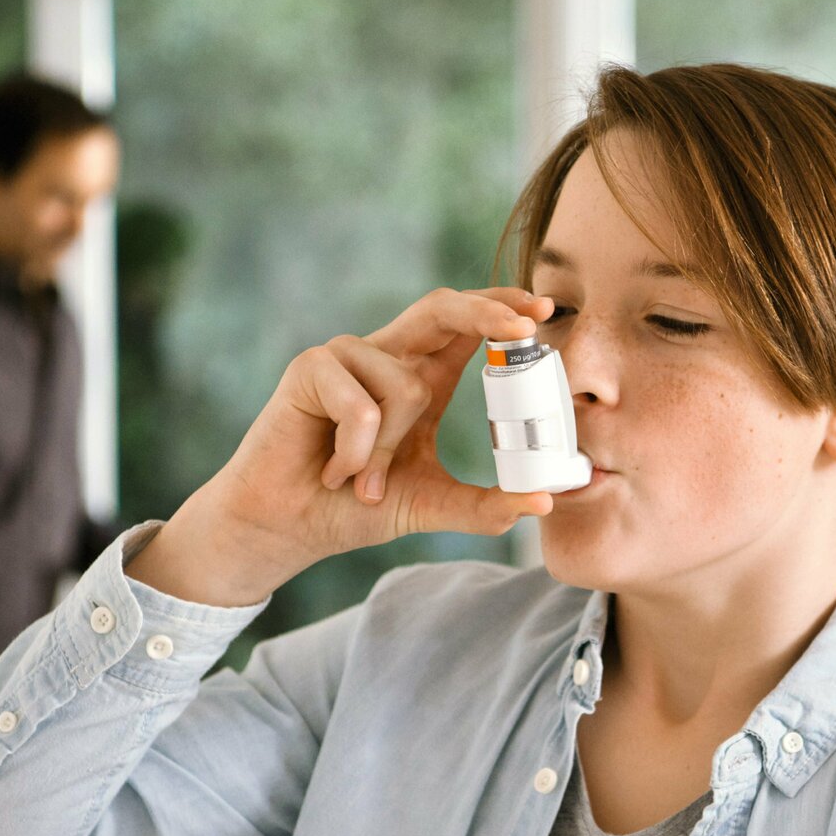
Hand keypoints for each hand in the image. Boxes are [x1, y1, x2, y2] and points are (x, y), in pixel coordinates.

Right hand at [126, 288, 557, 606]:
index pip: (468, 325)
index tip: (543, 313)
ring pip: (406, 386)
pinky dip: (356, 452)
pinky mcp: (310, 369)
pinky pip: (361, 407)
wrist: (291, 527)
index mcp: (421, 376)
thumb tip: (543, 501)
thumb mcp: (431, 505)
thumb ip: (486, 505)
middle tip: (523, 326)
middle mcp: (387, 357)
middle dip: (487, 310)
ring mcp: (346, 357)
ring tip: (361, 479)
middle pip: (442, 307)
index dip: (503, 308)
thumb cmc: (354, 507)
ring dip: (391, 449)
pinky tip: (332, 470)